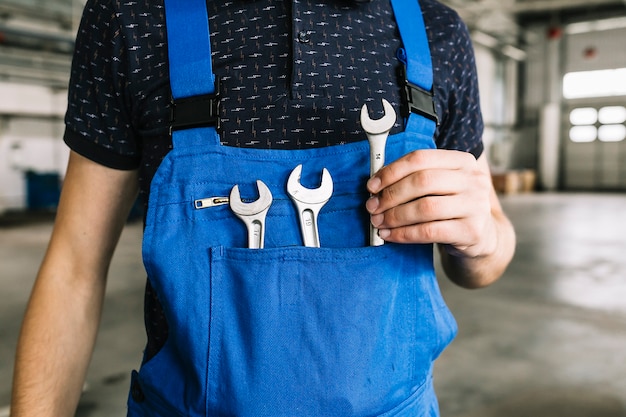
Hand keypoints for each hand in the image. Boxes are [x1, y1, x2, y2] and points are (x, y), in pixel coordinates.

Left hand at [365, 149, 497, 258]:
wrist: (482, 235)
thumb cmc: (452, 206)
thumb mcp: (441, 186)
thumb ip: (415, 179)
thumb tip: (376, 185)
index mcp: (462, 161)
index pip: (420, 158)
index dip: (392, 171)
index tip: (372, 185)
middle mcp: (473, 180)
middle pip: (422, 181)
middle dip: (391, 195)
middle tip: (372, 207)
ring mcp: (476, 206)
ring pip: (425, 208)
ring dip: (395, 216)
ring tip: (378, 222)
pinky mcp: (471, 231)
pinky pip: (429, 232)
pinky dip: (404, 234)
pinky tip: (390, 235)